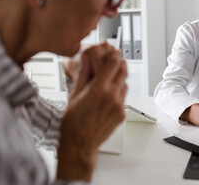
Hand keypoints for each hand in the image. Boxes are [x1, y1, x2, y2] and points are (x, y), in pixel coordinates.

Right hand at [57, 44, 127, 181]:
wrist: (80, 145)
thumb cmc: (73, 123)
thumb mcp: (74, 95)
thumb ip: (83, 75)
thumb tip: (87, 60)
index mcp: (99, 89)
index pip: (114, 63)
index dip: (115, 55)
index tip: (113, 52)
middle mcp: (112, 96)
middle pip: (124, 71)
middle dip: (120, 64)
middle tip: (114, 62)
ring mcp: (119, 106)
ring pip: (125, 84)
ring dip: (119, 79)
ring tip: (108, 82)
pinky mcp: (122, 114)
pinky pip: (124, 98)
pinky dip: (118, 93)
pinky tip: (107, 96)